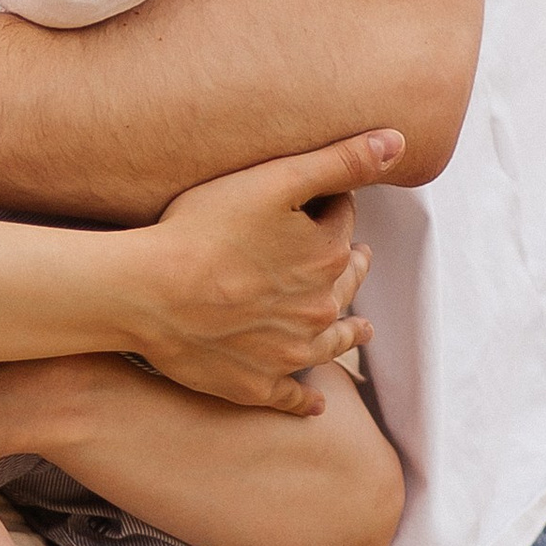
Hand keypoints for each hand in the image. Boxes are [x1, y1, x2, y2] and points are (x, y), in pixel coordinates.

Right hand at [123, 131, 402, 414]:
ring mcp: (289, 352)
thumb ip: (339, 161)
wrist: (148, 293)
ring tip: (363, 331)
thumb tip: (397, 141)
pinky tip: (316, 404)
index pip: (340, 223)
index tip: (323, 203)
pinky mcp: (256, 384)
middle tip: (358, 259)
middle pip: (344, 283)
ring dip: (348, 335)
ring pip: (330, 343)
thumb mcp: (274, 180)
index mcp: (326, 257)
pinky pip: (291, 396)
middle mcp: (318, 310)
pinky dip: (306, 400)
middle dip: (351, 268)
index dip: (332, 208)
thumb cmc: (202, 230)